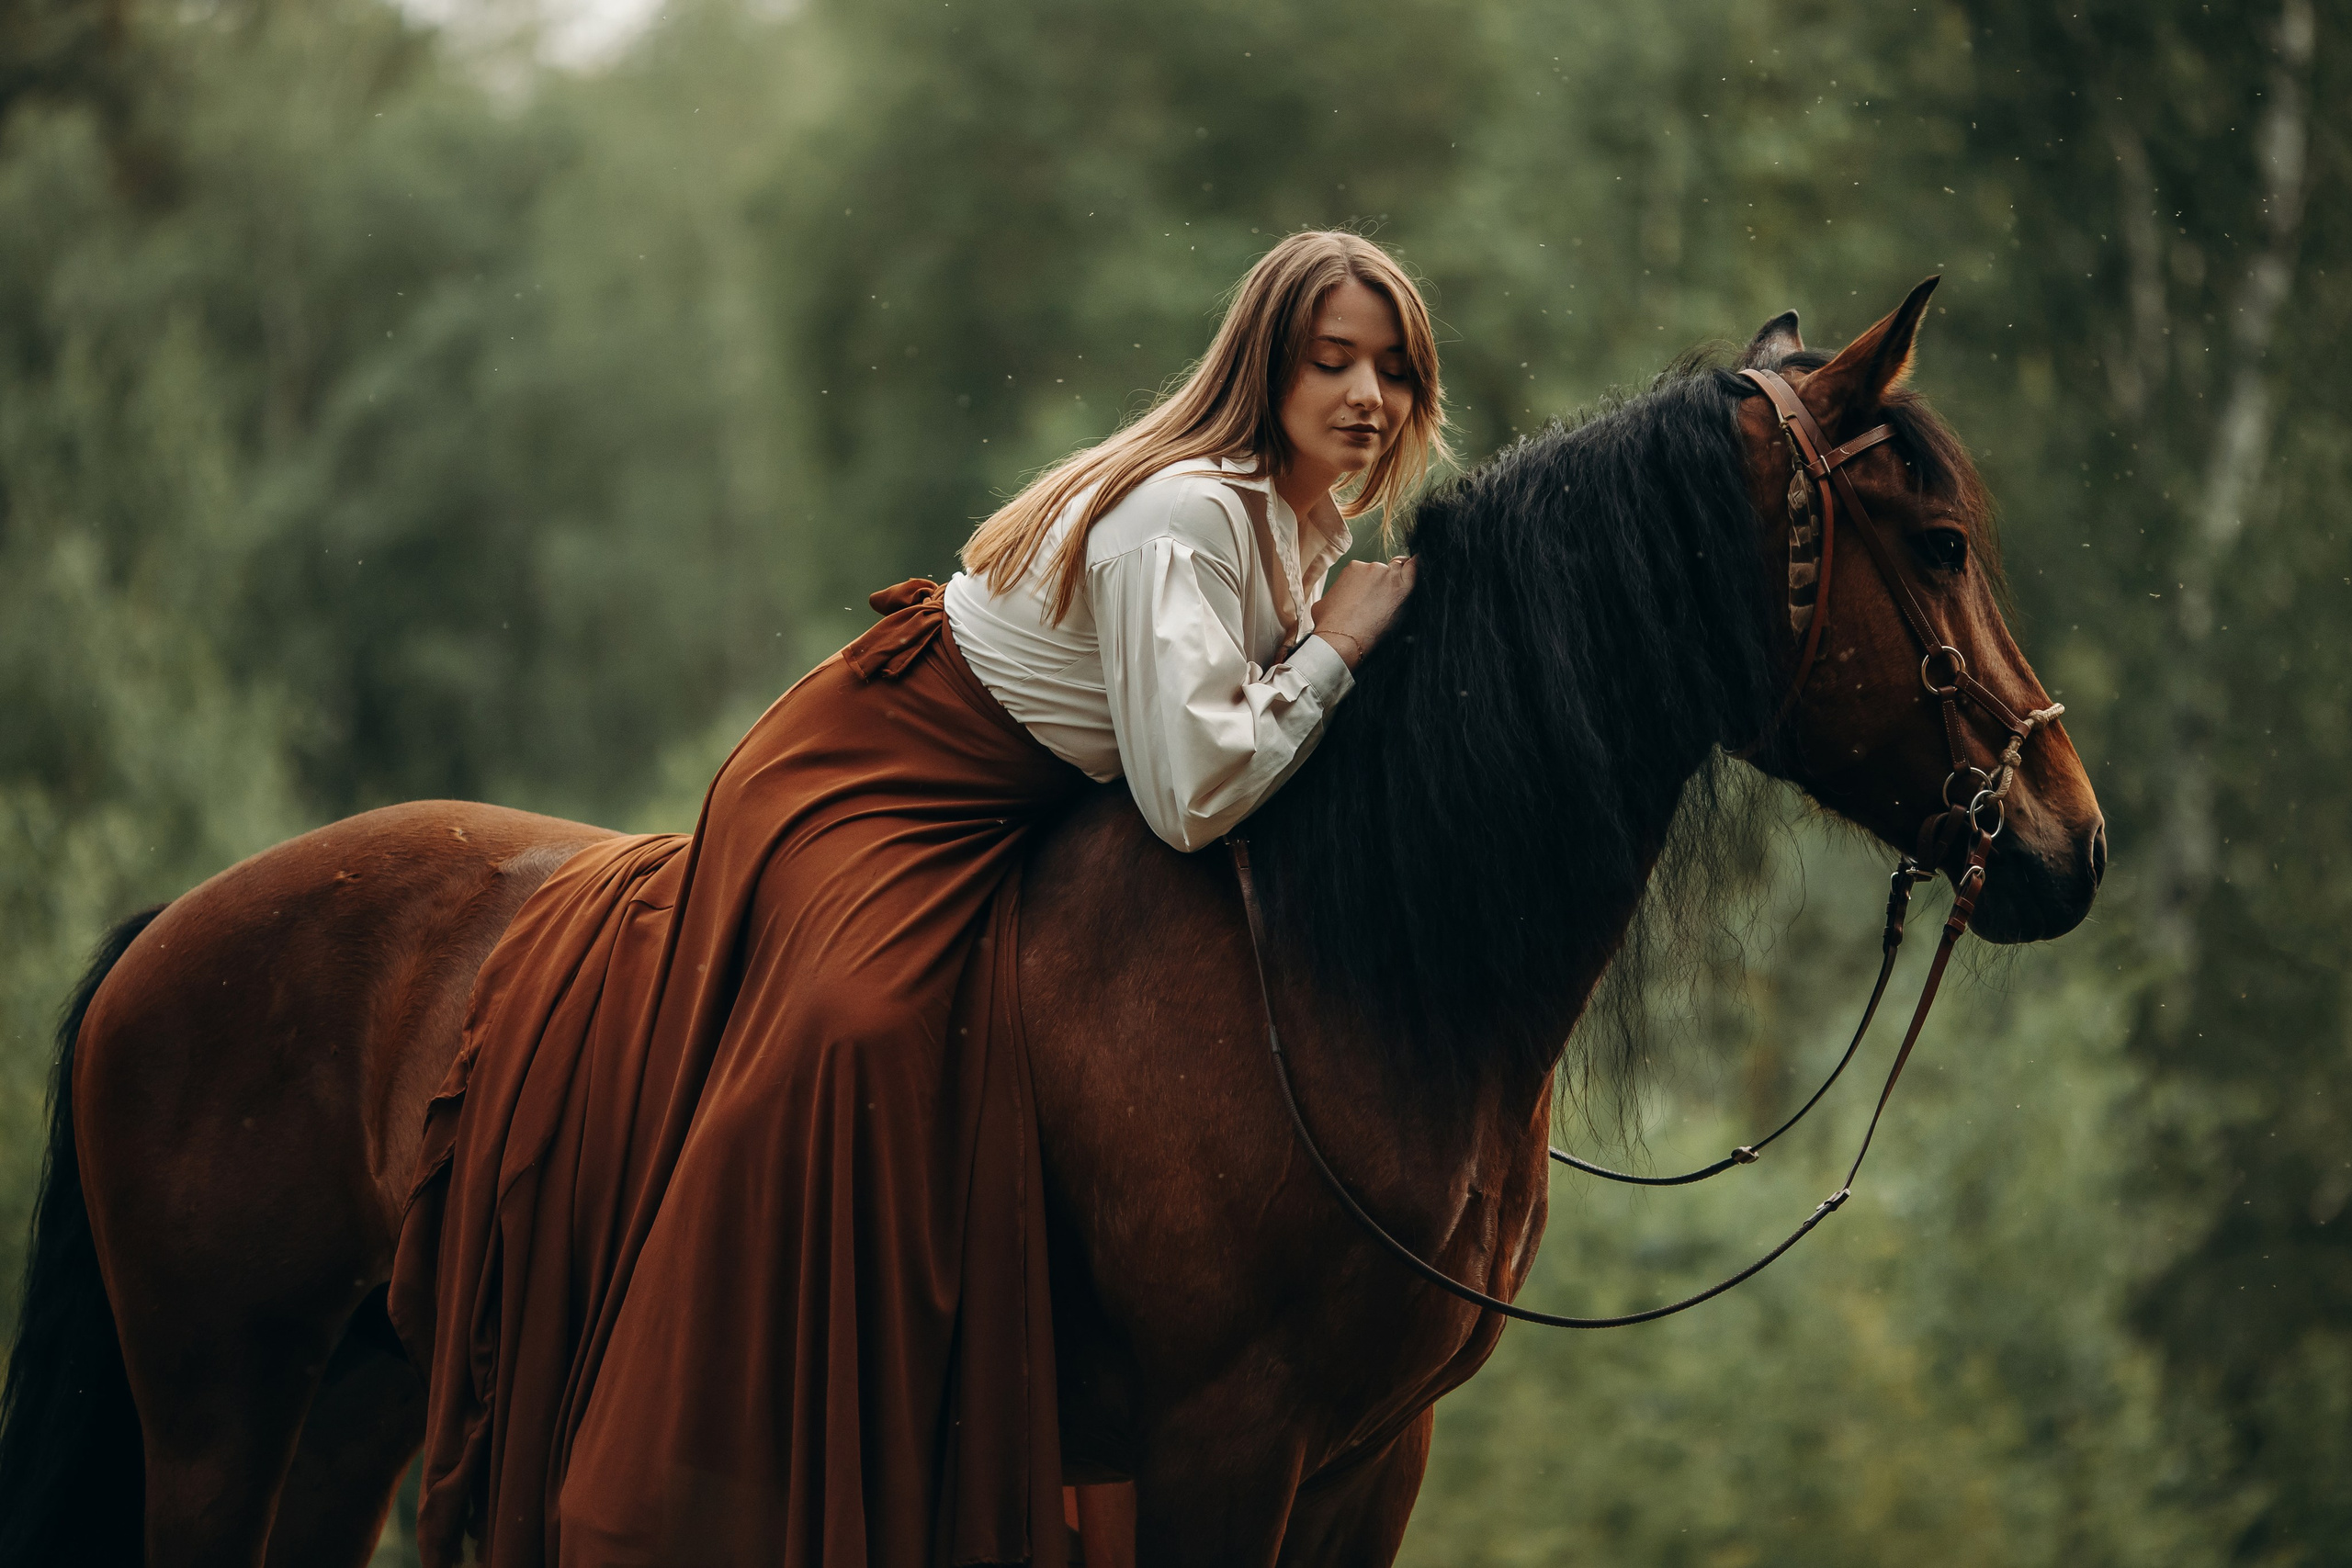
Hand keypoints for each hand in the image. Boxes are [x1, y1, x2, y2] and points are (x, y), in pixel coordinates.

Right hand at [1311, 555, 1416, 669]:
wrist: (1342, 638)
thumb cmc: (1330, 625)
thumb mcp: (1322, 604)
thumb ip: (1334, 595)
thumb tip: (1335, 600)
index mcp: (1353, 568)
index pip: (1368, 571)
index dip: (1371, 584)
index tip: (1371, 597)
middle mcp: (1371, 567)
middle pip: (1385, 570)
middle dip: (1385, 583)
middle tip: (1383, 601)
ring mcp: (1388, 576)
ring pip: (1400, 570)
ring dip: (1399, 581)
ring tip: (1396, 597)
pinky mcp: (1402, 588)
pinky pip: (1415, 570)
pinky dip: (1416, 569)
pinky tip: (1417, 571)